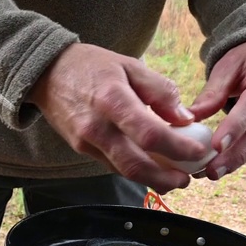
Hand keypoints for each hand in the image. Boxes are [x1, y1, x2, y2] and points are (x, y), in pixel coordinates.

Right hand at [28, 44, 210, 192]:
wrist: (47, 74)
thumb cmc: (92, 66)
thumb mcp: (130, 66)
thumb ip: (159, 91)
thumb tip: (185, 118)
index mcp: (112, 100)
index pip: (150, 135)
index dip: (178, 149)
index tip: (198, 153)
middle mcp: (97, 127)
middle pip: (135, 165)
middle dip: (166, 179)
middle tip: (187, 178)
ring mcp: (86, 142)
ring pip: (124, 171)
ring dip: (152, 179)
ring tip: (175, 177)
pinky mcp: (82, 150)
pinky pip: (113, 165)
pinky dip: (136, 171)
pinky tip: (152, 167)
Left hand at [189, 39, 245, 179]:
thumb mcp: (229, 65)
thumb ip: (213, 92)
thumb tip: (190, 118)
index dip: (237, 126)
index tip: (216, 147)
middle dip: (239, 153)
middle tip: (213, 171)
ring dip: (240, 158)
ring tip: (214, 172)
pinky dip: (244, 154)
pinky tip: (225, 165)